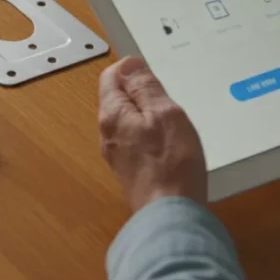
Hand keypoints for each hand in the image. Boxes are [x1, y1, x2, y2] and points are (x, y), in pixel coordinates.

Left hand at [99, 56, 205, 210]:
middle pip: (118, 99)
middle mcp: (106, 133)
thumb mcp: (165, 113)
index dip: (132, 69)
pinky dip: (150, 134)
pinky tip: (169, 143)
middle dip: (141, 93)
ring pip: (128, 120)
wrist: (170, 214)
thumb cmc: (172, 162)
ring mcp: (116, 154)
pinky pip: (135, 140)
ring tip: (173, 121)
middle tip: (169, 100)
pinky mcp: (129, 170)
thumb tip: (129, 65)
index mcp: (111, 115)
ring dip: (148, 114)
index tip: (157, 76)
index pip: (111, 77)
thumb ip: (145, 87)